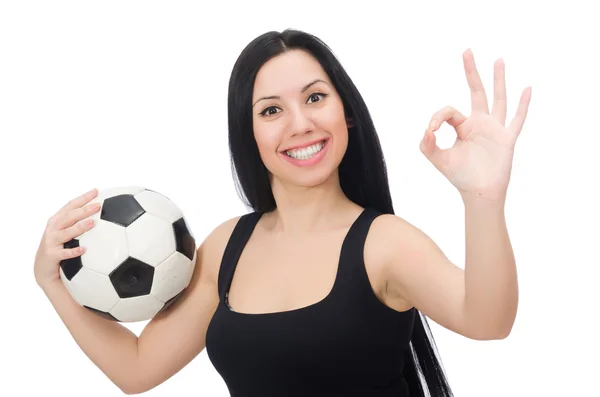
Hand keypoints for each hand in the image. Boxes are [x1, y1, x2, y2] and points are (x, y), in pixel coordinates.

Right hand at [34, 188, 100, 288]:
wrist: (42, 269)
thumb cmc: (58, 247)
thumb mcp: (66, 233)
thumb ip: (79, 223)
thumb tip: (102, 215)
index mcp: (57, 220)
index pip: (71, 205)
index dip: (83, 197)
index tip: (96, 191)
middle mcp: (53, 228)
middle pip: (69, 216)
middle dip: (83, 210)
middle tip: (98, 206)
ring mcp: (51, 241)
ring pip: (66, 233)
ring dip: (79, 227)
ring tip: (92, 223)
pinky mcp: (52, 255)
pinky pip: (64, 253)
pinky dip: (74, 251)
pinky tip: (84, 249)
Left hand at [419, 49, 531, 202]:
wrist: (478, 193)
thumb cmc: (460, 177)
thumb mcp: (438, 160)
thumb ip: (427, 146)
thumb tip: (425, 131)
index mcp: (463, 127)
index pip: (450, 111)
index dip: (438, 117)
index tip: (431, 129)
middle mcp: (479, 124)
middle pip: (476, 92)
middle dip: (471, 72)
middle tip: (466, 51)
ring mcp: (495, 129)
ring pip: (498, 99)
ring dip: (498, 80)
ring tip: (499, 60)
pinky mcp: (506, 138)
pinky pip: (517, 119)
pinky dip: (523, 105)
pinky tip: (527, 89)